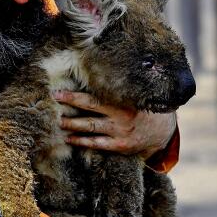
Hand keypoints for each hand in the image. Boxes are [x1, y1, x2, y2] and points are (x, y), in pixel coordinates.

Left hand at [53, 90, 176, 158]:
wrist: (162, 131)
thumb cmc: (143, 107)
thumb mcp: (135, 95)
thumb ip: (118, 87)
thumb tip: (95, 70)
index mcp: (124, 100)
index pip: (95, 95)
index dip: (75, 94)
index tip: (58, 92)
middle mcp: (121, 115)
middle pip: (90, 108)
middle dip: (70, 104)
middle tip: (54, 101)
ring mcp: (120, 131)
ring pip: (90, 127)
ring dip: (72, 124)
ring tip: (58, 121)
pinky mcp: (119, 146)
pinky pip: (97, 143)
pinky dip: (81, 141)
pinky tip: (70, 138)